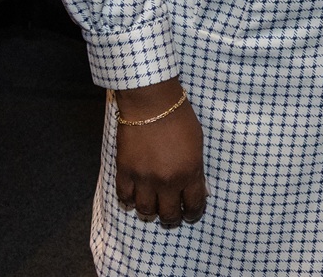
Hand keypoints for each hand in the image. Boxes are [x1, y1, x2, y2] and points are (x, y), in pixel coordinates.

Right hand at [113, 78, 206, 226]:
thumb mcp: (197, 143)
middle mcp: (167, 180)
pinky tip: (133, 199)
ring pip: (145, 211)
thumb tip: (193, 185)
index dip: (193, 213)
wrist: (152, 104)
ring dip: (150, 212)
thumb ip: (195, 168)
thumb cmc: (179, 118)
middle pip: (168, 214)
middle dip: (172, 219)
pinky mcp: (125, 172)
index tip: (191, 214)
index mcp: (190, 172)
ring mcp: (144, 178)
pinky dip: (129, 201)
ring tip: (152, 208)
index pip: (193, 205)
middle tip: (172, 216)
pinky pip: (124, 198)